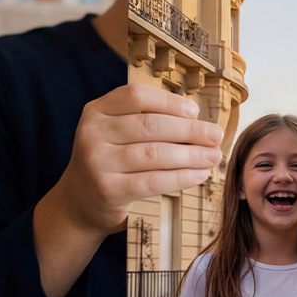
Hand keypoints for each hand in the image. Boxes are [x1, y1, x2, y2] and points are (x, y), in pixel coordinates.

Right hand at [57, 83, 224, 232]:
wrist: (81, 200)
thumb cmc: (111, 159)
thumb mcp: (116, 132)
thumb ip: (145, 120)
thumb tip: (198, 122)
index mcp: (96, 111)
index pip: (136, 96)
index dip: (169, 101)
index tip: (195, 111)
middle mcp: (92, 133)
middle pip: (151, 125)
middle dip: (190, 131)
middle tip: (216, 136)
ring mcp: (98, 162)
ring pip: (155, 154)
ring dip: (191, 155)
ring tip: (213, 156)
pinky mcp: (108, 189)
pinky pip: (153, 181)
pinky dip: (181, 177)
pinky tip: (199, 174)